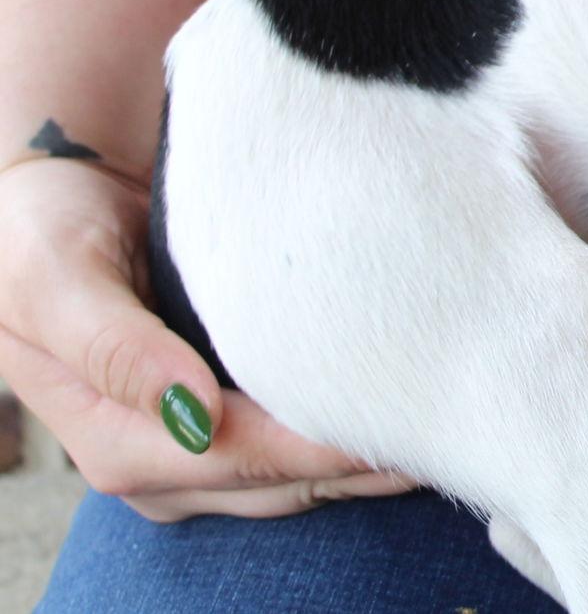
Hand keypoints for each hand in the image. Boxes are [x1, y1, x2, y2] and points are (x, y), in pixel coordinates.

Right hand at [0, 157, 413, 519]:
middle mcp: (168, 461)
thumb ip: (114, 346)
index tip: (396, 423)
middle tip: (451, 422)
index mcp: (119, 442)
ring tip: (446, 413)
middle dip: (366, 458)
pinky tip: (407, 393)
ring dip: (370, 450)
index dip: (323, 449)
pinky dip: (354, 420)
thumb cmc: (46, 230)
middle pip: (287, 481)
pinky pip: (303, 437)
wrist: (58, 195)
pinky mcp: (233, 413)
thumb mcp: (54, 276)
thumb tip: (192, 412)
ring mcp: (203, 442)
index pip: (245, 461)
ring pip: (303, 473)